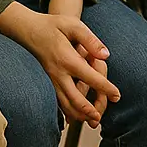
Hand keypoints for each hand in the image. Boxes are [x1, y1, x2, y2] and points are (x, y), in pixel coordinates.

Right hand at [0, 3, 118, 125]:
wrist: (30, 29)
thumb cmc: (54, 25)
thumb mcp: (74, 25)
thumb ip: (90, 40)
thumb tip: (105, 56)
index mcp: (67, 59)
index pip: (90, 77)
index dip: (106, 88)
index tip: (117, 95)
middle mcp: (59, 73)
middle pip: (75, 98)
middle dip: (89, 110)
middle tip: (100, 118)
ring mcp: (52, 79)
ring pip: (64, 104)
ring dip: (78, 115)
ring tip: (91, 121)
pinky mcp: (49, 82)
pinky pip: (58, 101)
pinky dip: (67, 111)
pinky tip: (75, 117)